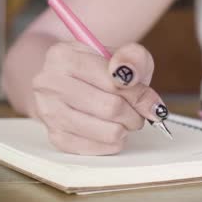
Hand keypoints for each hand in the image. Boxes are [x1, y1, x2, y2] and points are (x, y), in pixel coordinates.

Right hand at [32, 41, 165, 154]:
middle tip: (140, 113)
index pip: (113, 82)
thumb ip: (133, 57)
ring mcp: (48, 112)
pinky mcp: (55, 136)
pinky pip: (96, 148)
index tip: (153, 103)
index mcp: (64, 56)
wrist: (72, 82)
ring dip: (126, 129)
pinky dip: (113, 143)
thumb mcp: (122, 53)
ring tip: (126, 120)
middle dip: (135, 114)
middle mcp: (49, 83)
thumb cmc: (101, 69)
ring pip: (107, 132)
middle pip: (111, 109)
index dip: (140, 95)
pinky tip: (113, 130)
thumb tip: (130, 75)